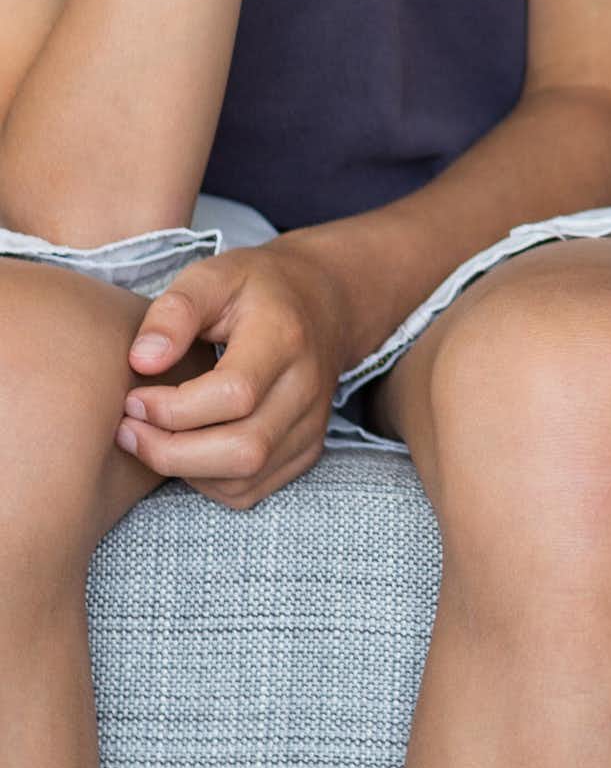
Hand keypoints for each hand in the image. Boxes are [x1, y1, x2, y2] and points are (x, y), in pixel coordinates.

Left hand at [117, 238, 356, 506]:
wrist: (324, 301)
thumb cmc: (257, 289)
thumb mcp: (213, 277)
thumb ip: (174, 312)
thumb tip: (142, 361)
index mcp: (285, 338)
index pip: (234, 394)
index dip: (172, 408)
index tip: (134, 397)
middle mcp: (308, 386)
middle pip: (243, 450)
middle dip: (169, 452)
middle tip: (129, 430)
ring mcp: (313, 423)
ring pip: (244, 479)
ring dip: (184, 469)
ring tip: (153, 437)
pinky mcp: (307, 449)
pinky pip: (250, 490)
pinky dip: (207, 481)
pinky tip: (189, 447)